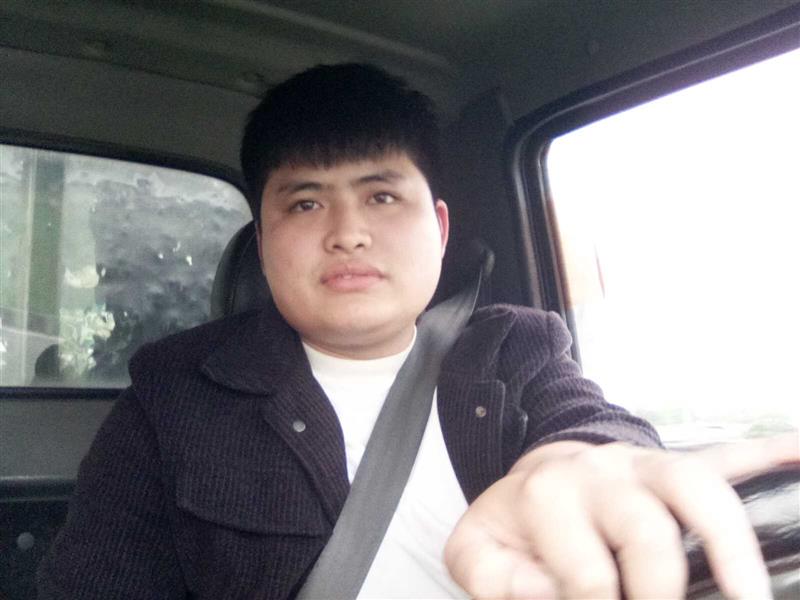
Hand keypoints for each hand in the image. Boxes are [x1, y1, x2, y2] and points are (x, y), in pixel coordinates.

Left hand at [444, 434, 798, 598]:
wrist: (540, 475)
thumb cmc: (518, 523)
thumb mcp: (479, 550)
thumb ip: (493, 578)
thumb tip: (549, 591)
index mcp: (549, 497)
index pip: (588, 576)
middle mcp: (602, 475)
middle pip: (646, 531)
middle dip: (661, 588)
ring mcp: (646, 466)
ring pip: (696, 486)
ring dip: (731, 541)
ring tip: (751, 593)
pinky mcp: (678, 464)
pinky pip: (729, 455)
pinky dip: (768, 458)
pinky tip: (797, 455)